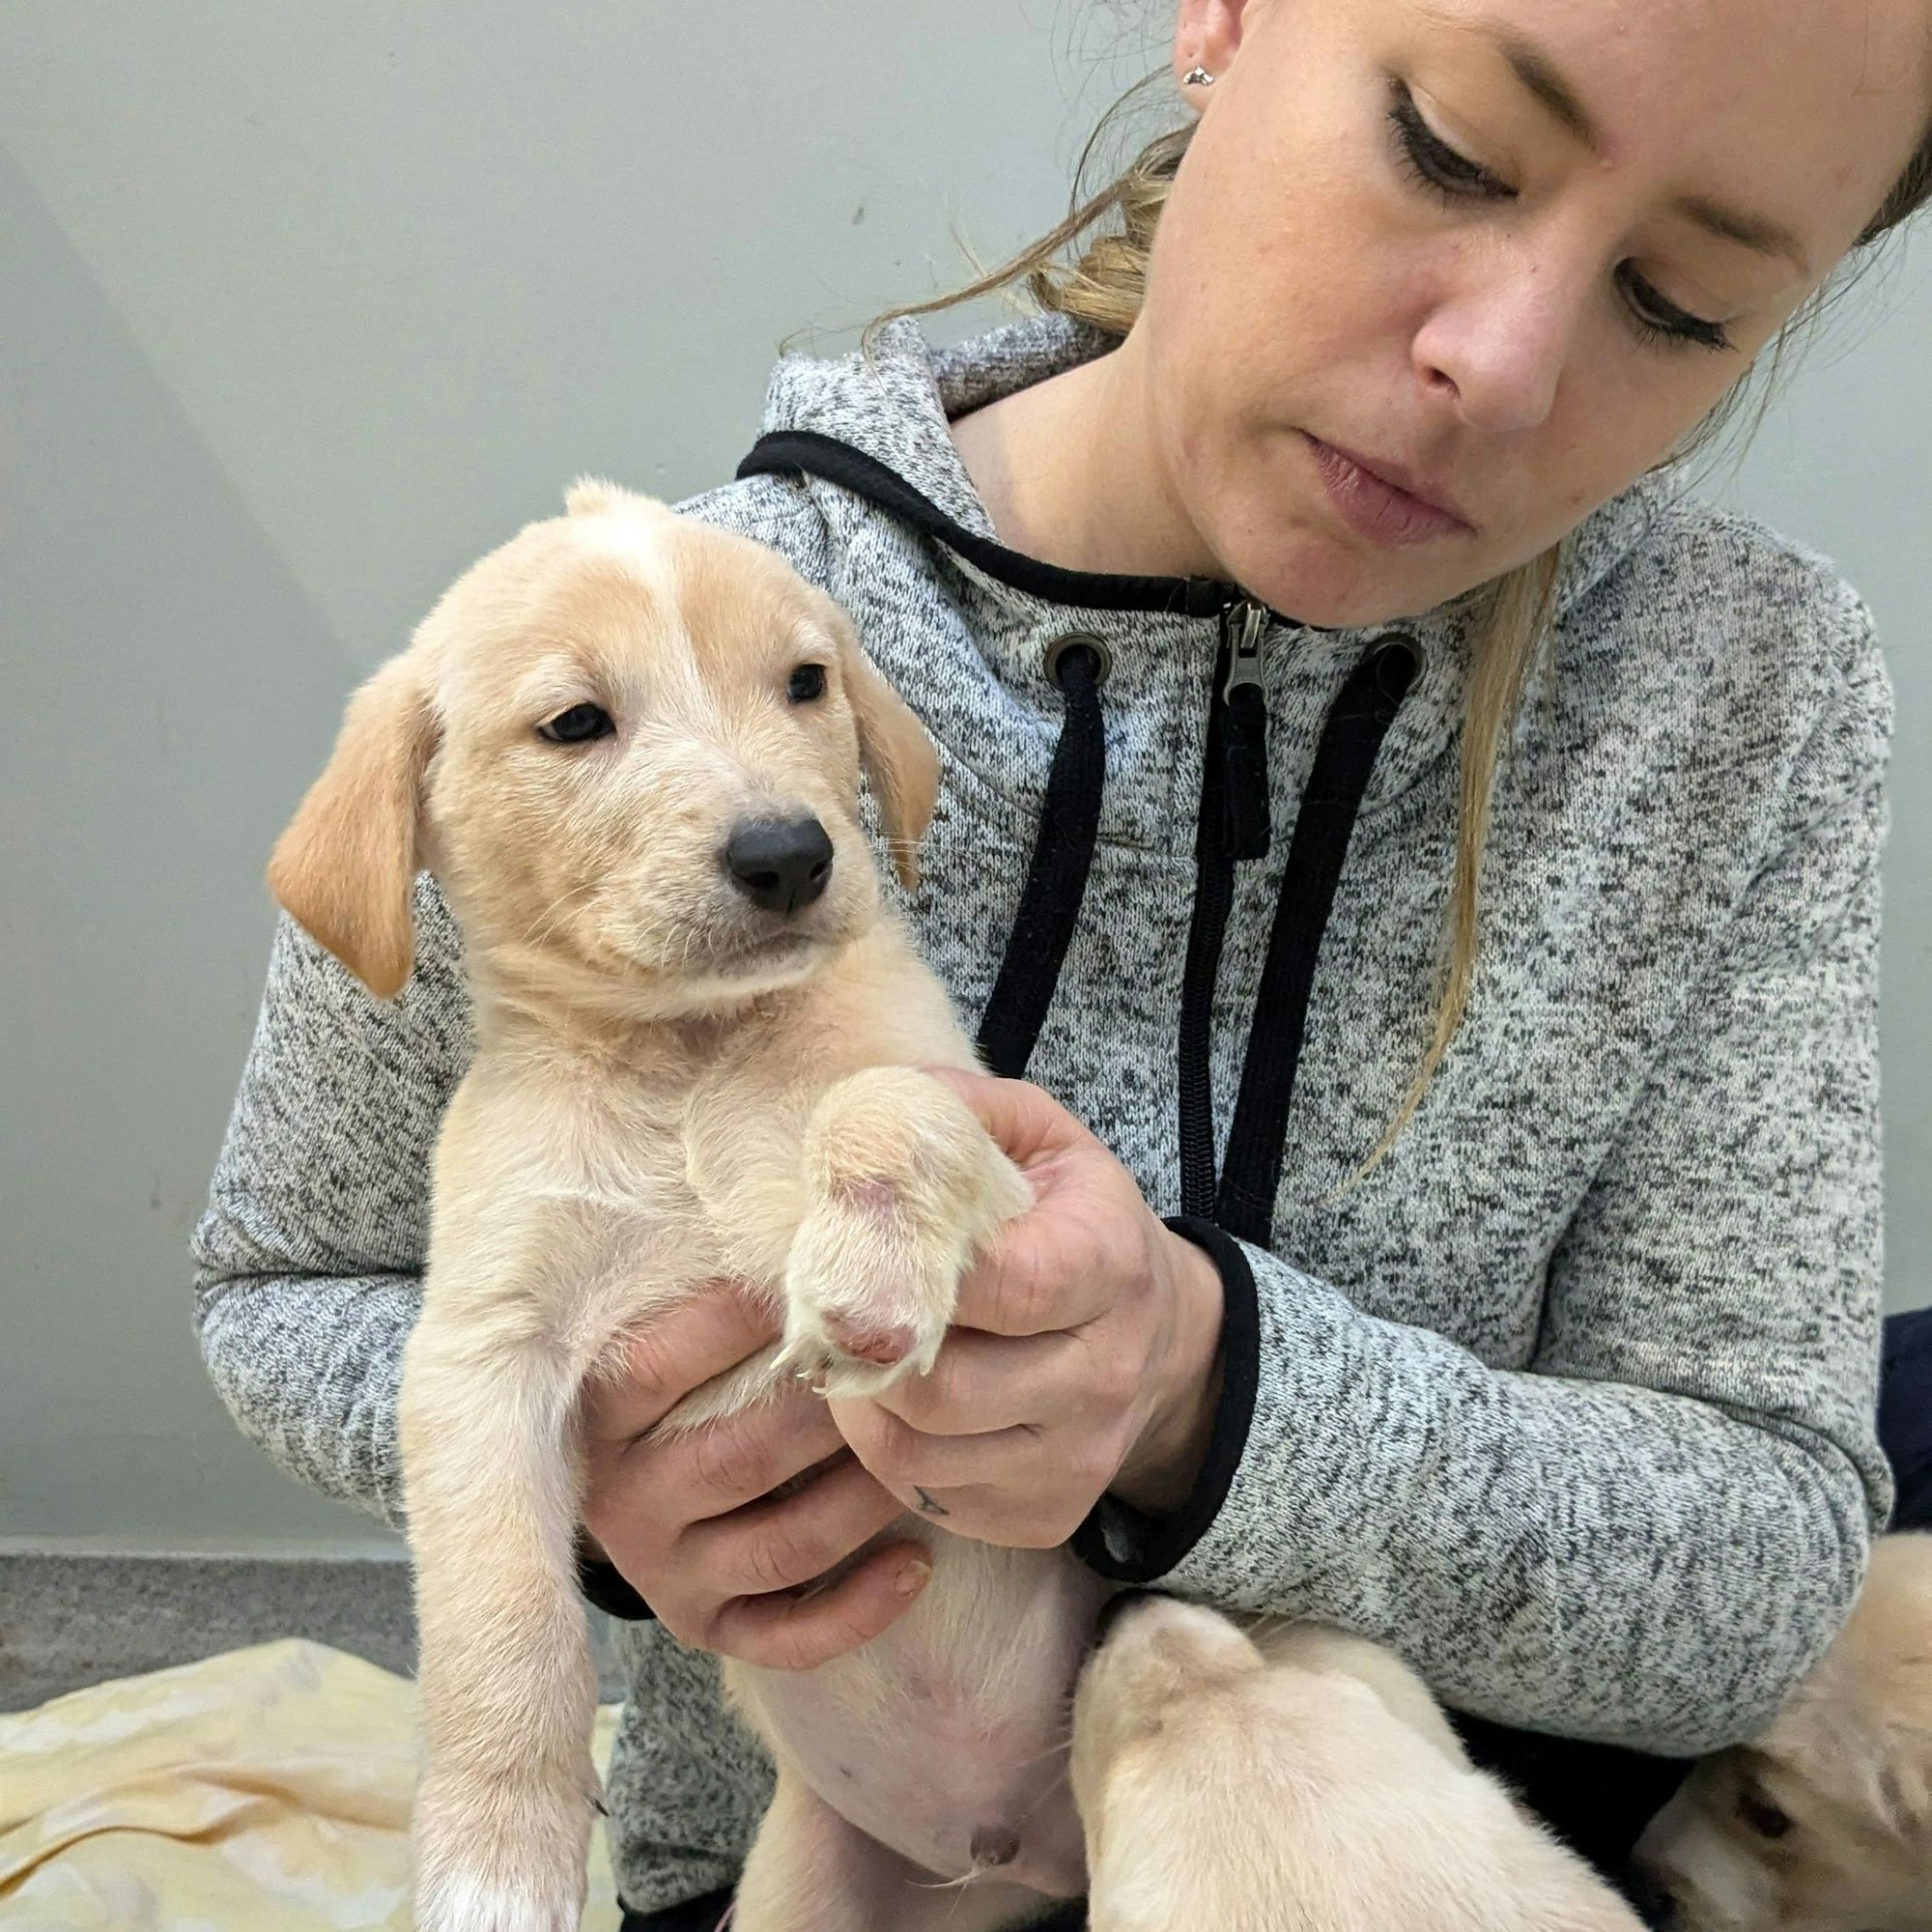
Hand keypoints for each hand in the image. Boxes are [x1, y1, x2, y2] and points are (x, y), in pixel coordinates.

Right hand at [579, 1285, 932, 1669]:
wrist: (646, 1465)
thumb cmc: (691, 1360)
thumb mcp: (673, 1313)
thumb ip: (720, 1274)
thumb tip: (798, 1208)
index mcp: (598, 1415)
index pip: (653, 1366)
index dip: (734, 1318)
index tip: (815, 1273)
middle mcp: (622, 1502)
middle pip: (737, 1457)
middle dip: (830, 1413)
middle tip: (906, 1365)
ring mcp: (664, 1570)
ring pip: (780, 1547)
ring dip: (864, 1500)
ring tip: (924, 1450)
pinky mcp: (706, 1624)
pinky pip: (786, 1637)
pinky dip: (856, 1608)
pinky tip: (918, 1560)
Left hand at [828, 1069, 1224, 1548]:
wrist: (1165, 1340)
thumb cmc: (1076, 1222)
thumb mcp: (1038, 1139)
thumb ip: (956, 1111)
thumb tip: (868, 1116)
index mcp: (1108, 1263)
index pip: (1004, 1285)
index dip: (913, 1272)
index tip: (862, 1248)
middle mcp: (1104, 1373)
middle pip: (942, 1387)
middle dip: (867, 1348)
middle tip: (837, 1309)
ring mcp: (1077, 1457)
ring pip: (914, 1455)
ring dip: (861, 1404)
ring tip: (860, 1353)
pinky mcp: (1045, 1514)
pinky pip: (924, 1498)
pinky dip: (885, 1453)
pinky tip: (897, 1403)